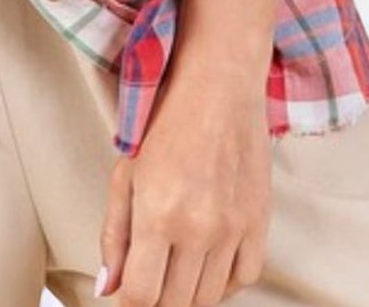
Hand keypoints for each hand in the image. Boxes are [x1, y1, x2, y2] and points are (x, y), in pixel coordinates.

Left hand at [94, 55, 271, 303]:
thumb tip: (107, 287)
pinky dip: (224, 282)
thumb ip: (114, 234)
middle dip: (155, 297)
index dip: (129, 298)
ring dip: (187, 293)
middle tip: (148, 275)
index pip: (142, 295)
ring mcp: (234, 228)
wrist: (217, 84)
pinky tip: (207, 264)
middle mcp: (198, 228)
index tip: (127, 288)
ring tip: (173, 268)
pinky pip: (245, 278)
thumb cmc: (163, 118)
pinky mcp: (260, 222)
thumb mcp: (125, 172)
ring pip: (209, 297)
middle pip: (175, 303)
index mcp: (157, 213)